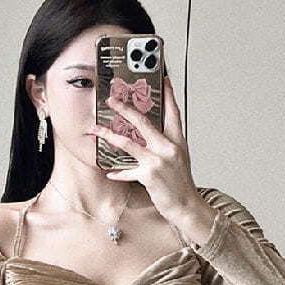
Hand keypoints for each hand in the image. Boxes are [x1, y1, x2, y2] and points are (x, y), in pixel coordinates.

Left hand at [90, 76, 203, 222]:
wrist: (187, 205)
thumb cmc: (181, 184)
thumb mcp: (179, 159)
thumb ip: (166, 144)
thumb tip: (152, 135)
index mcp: (177, 141)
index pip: (173, 113)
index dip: (168, 95)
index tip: (163, 79)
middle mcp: (168, 148)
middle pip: (144, 122)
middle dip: (125, 109)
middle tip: (112, 100)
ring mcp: (158, 161)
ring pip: (129, 143)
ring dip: (110, 135)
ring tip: (97, 130)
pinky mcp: (149, 175)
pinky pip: (127, 171)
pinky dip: (118, 172)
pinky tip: (109, 171)